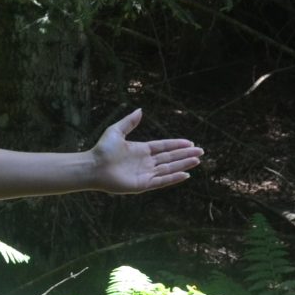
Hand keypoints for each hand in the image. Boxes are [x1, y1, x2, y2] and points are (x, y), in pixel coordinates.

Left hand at [89, 109, 203, 194]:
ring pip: (169, 168)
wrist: (93, 167)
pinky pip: (161, 181)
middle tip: (201, 151)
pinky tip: (185, 175)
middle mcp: (145, 162)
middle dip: (185, 154)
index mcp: (141, 150)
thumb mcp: (116, 131)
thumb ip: (129, 122)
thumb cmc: (102, 150)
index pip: (164, 147)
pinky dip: (173, 178)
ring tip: (197, 161)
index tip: (190, 142)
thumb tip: (140, 110)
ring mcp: (145, 174)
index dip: (177, 144)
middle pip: (170, 157)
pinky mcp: (142, 185)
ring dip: (183, 164)